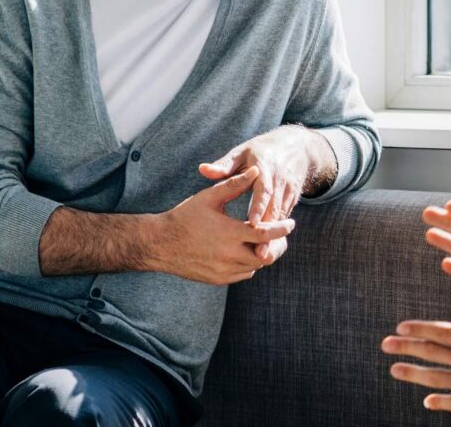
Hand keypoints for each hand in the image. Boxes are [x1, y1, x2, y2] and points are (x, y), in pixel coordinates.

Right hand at [152, 166, 294, 284]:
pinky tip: (248, 250)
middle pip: (267, 255)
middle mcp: (229, 256)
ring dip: (263, 254)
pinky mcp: (217, 279)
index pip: (267, 234)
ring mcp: (223, 271)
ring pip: (256, 266)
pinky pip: (244, 274)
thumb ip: (235, 184)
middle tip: (282, 234)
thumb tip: (257, 171)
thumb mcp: (210, 197)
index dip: (283, 228)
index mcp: (230, 233)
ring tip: (266, 240)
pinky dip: (250, 264)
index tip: (291, 222)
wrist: (158, 244)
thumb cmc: (184, 216)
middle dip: (278, 244)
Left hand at [199, 125, 335, 259]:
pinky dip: (279, 234)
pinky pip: (284, 218)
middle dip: (269, 231)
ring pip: (282, 217)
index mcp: (266, 168)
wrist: (294, 147)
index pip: (264, 189)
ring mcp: (289, 191)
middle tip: (259, 254)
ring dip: (275, 238)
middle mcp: (280, 180)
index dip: (259, 206)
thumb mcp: (241, 154)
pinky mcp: (292, 199)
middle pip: (276, 208)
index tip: (251, 223)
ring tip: (264, 258)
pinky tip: (269, 250)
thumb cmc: (259, 151)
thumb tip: (203, 170)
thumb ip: (224, 165)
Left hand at [382, 264, 450, 416]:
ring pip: (438, 379)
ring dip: (414, 374)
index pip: (443, 332)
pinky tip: (427, 402)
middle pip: (434, 353)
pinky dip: (441, 402)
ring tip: (395, 370)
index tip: (401, 327)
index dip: (420, 329)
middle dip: (407, 348)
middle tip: (385, 345)